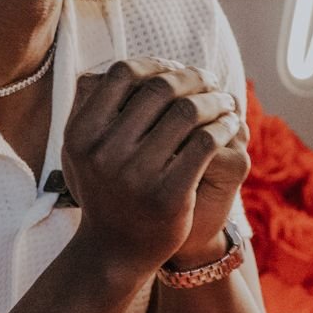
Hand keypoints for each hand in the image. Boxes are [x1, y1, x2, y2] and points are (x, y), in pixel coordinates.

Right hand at [61, 58, 241, 275]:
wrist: (115, 250)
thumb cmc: (106, 188)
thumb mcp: (87, 148)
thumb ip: (100, 104)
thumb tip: (139, 61)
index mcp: (81, 135)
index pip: (122, 73)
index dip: (155, 64)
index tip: (177, 69)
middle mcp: (105, 153)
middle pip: (160, 88)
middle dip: (192, 77)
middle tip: (211, 80)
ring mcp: (136, 174)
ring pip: (188, 111)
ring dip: (214, 99)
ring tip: (226, 101)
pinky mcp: (168, 193)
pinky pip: (206, 142)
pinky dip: (223, 126)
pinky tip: (230, 126)